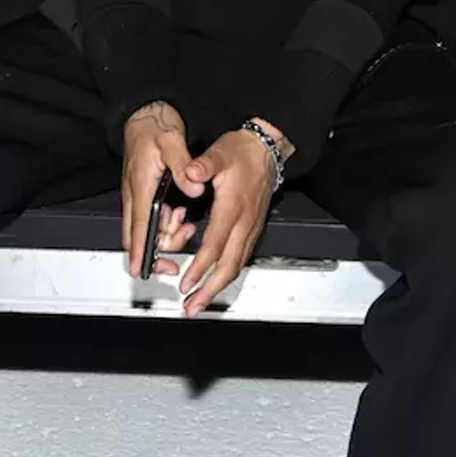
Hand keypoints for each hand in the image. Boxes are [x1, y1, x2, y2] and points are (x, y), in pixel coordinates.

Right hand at [121, 100, 204, 279]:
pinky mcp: (142, 194)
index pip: (138, 227)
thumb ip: (185, 167)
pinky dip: (166, 224)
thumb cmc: (153, 128)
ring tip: (185, 225)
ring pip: (145, 231)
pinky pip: (151, 220)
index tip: (142, 269)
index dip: (140, 251)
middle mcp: (135, 195)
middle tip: (176, 258)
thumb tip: (196, 185)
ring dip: (166, 235)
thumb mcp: (172, 143)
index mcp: (140, 186)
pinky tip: (180, 215)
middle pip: (136, 237)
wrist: (144, 116)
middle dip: (155, 252)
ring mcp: (137, 196)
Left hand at [177, 121, 293, 318]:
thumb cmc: (243, 152)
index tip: (187, 283)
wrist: (267, 149)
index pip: (216, 244)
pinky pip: (240, 258)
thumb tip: (189, 173)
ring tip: (200, 302)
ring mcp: (251, 228)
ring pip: (236, 265)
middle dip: (211, 290)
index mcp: (233, 207)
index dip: (202, 266)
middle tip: (192, 307)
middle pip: (230, 265)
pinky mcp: (252, 229)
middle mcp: (245, 223)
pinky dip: (226, 275)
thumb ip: (204, 165)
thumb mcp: (220, 153)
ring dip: (218, 287)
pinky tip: (215, 283)